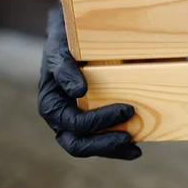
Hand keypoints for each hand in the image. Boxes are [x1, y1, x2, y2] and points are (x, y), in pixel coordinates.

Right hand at [37, 3, 140, 159]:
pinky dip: (117, 147)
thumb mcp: (62, 50)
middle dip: (104, 144)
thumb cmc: (66, 43)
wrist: (71, 36)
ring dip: (113, 150)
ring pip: (91, 147)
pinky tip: (135, 149)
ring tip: (135, 150)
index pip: (72, 124)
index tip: (126, 109)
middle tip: (129, 137)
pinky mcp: (91, 120)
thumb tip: (78, 92)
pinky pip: (101, 140)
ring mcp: (76, 122)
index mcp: (51, 104)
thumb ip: (65, 69)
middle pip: (77, 144)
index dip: (98, 123)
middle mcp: (62, 118)